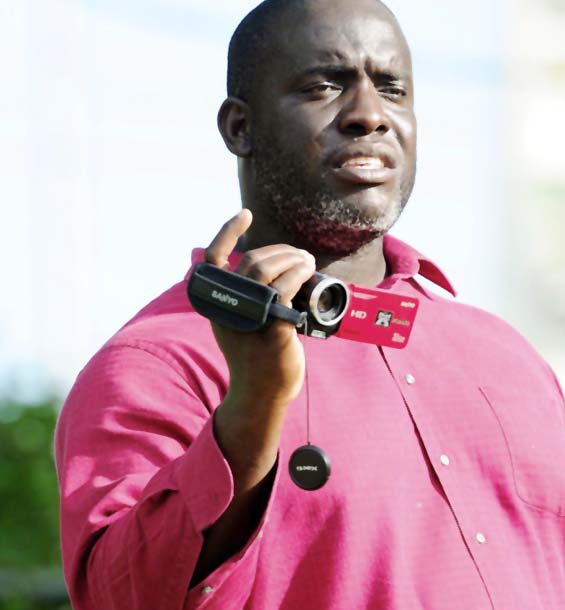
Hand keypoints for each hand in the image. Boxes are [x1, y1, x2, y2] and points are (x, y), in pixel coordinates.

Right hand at [203, 210, 314, 435]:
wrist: (262, 394)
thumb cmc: (257, 358)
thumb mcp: (241, 325)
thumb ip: (246, 300)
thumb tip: (272, 270)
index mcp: (217, 305)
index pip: (212, 261)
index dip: (226, 233)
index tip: (244, 215)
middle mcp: (228, 308)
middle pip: (251, 262)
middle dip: (279, 251)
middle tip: (300, 255)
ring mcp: (249, 318)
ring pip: (267, 270)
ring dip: (292, 258)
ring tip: (307, 261)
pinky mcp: (271, 328)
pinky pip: (286, 288)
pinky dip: (298, 273)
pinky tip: (307, 271)